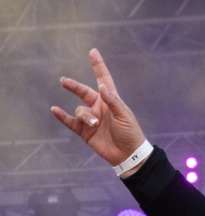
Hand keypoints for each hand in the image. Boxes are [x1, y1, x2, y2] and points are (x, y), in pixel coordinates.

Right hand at [51, 48, 145, 169]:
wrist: (128, 154)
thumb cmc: (130, 133)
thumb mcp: (124, 115)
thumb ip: (112, 101)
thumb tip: (101, 86)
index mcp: (110, 100)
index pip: (103, 79)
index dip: (98, 66)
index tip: (93, 52)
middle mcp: (98, 107)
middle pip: (83, 92)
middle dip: (74, 86)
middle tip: (64, 81)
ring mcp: (91, 119)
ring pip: (80, 110)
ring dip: (85, 116)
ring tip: (94, 124)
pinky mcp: (85, 132)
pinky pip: (71, 122)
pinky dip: (62, 117)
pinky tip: (55, 110)